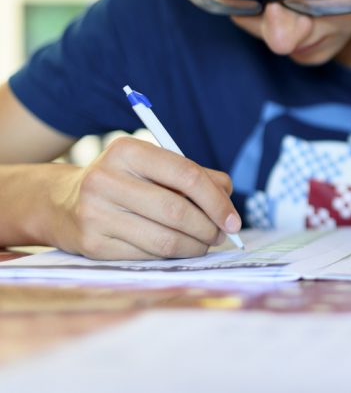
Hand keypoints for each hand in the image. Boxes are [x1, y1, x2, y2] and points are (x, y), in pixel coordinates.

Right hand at [50, 137, 240, 259]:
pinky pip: (148, 256)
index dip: (217, 201)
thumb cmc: (125, 182)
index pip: (187, 176)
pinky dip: (172, 255)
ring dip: (195, 246)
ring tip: (205, 243)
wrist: (61, 203)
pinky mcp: (93, 244)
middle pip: (178, 211)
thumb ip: (194, 176)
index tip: (233, 220)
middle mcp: (106, 180)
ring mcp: (95, 213)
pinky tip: (178, 249)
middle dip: (209, 227)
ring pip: (165, 239)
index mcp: (127, 151)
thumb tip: (227, 198)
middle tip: (222, 234)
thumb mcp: (153, 166)